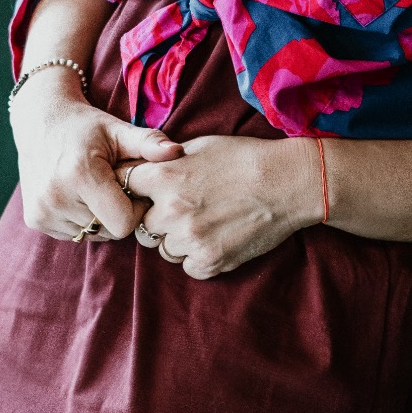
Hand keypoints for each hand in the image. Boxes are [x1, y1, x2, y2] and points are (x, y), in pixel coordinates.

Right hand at [10, 69, 182, 240]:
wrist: (41, 121)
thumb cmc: (86, 126)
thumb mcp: (118, 130)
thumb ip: (149, 143)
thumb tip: (178, 152)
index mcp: (79, 174)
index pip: (123, 223)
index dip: (135, 208)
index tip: (131, 187)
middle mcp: (56, 197)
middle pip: (108, 230)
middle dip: (117, 212)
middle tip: (111, 184)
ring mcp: (42, 211)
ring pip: (92, 234)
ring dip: (98, 217)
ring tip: (93, 187)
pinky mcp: (34, 219)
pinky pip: (73, 234)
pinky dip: (81, 219)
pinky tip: (76, 194)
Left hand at [126, 134, 322, 278]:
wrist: (286, 182)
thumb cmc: (244, 158)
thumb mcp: (200, 146)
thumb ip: (167, 161)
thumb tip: (144, 168)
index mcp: (164, 176)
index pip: (125, 187)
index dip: (136, 190)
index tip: (146, 193)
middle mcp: (170, 209)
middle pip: (144, 224)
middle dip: (159, 219)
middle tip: (186, 209)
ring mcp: (189, 238)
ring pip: (165, 249)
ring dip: (180, 240)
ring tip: (208, 221)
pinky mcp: (209, 261)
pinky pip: (188, 266)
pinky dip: (199, 257)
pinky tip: (219, 237)